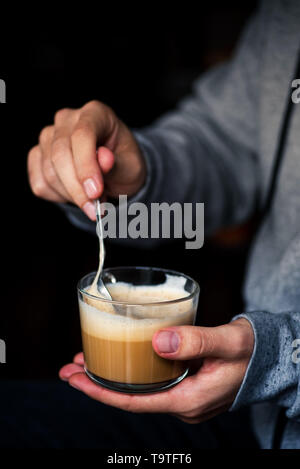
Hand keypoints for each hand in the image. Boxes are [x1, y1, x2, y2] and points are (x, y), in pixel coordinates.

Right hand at [27, 100, 145, 219]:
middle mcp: (67, 120)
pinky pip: (40, 183)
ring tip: (94, 200)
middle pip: (60, 154)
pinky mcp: (37, 156)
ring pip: (49, 172)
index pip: (82, 135)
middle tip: (96, 209)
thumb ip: (117, 164)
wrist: (115, 173)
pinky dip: (59, 197)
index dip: (86, 165)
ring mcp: (48, 137)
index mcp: (95, 113)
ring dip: (72, 195)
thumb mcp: (131, 167)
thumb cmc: (124, 165)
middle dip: (78, 188)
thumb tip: (103, 160)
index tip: (96, 192)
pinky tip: (76, 195)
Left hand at [59, 319, 253, 422]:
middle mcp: (182, 403)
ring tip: (86, 360)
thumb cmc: (252, 351)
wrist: (269, 358)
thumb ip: (197, 341)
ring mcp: (183, 395)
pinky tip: (120, 356)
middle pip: (130, 396)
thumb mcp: (228, 343)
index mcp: (189, 400)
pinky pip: (150, 381)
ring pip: (139, 388)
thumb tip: (158, 342)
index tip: (76, 379)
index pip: (135, 402)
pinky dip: (130, 369)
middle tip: (69, 367)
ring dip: (112, 375)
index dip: (101, 392)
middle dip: (97, 384)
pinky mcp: (184, 384)